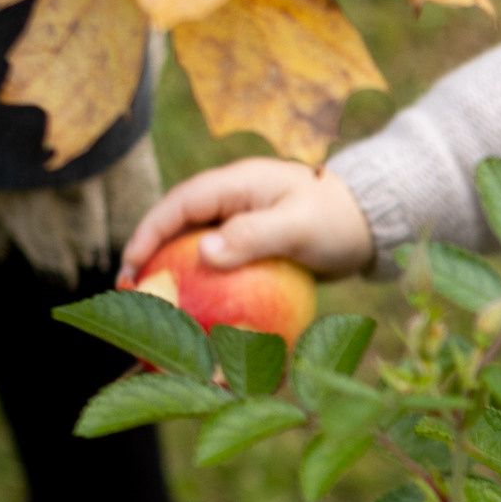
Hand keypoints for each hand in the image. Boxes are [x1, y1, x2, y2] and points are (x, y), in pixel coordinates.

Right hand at [119, 159, 377, 284]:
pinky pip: (220, 268)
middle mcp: (231, 200)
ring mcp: (239, 224)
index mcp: (235, 183)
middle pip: (177, 228)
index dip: (149, 232)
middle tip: (129, 293)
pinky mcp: (251, 247)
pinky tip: (197, 317)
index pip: (179, 205)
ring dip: (172, 275)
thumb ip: (254, 235)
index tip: (130, 266)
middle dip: (148, 257)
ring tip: (153, 308)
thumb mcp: (298, 226)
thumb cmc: (338, 220)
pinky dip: (204, 288)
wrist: (370, 223)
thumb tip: (204, 252)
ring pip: (194, 249)